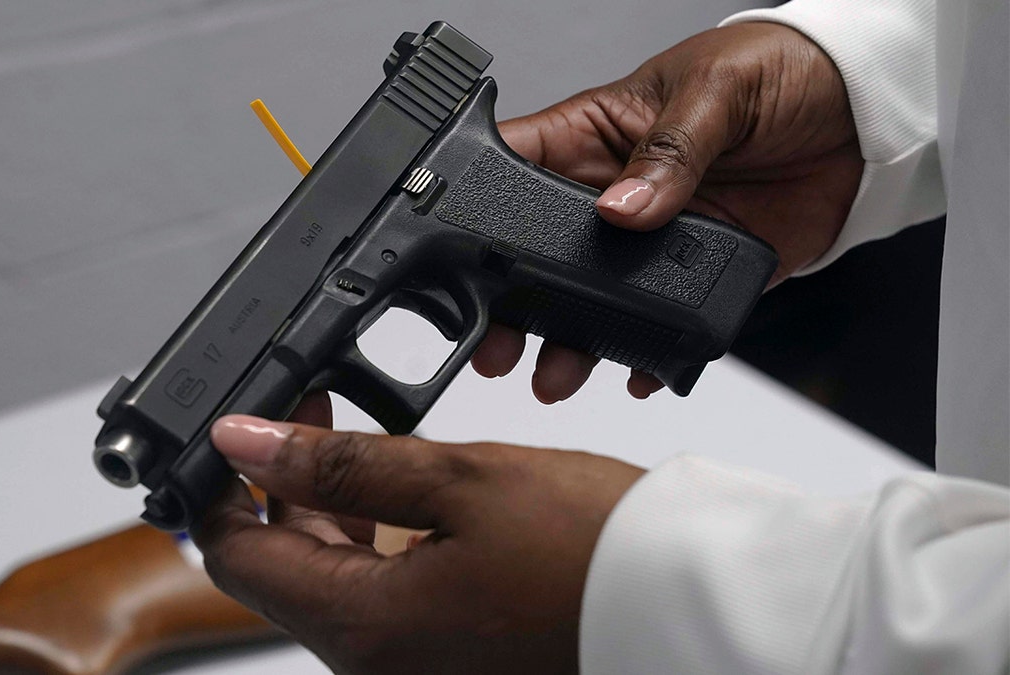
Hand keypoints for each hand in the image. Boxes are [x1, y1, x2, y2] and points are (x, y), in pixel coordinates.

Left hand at [191, 409, 644, 673]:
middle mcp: (378, 668)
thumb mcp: (460, 482)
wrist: (694, 608)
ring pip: (334, 583)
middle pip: (285, 570)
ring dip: (333, 509)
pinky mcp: (447, 661)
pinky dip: (378, 544)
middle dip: (284, 486)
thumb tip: (244, 444)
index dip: (220, 489)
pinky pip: (383, 602)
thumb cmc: (598, 554)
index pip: (237, 558)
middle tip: (309, 410)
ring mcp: (414, 671)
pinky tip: (404, 494)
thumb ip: (342, 464)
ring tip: (358, 436)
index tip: (238, 434)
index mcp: (366, 628)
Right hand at [473, 22, 863, 400]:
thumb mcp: (715, 92)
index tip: (458, 251)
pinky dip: (648, 353)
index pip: (513, 167)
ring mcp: (651, 241)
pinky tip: (638, 369)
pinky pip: (662, 323)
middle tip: (499, 342)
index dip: (475, 207)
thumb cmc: (778, 71)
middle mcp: (611, 194)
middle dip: (511, 301)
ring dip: (568, 340)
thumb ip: (669, 150)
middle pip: (536, 254)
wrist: (864, 114)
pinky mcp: (698, 274)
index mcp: (593, 136)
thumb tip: (620, 208)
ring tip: (556, 373)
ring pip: (589, 301)